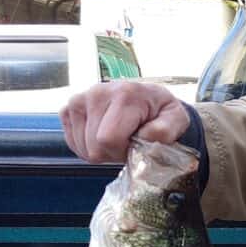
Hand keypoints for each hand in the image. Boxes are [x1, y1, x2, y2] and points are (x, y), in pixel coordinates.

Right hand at [60, 82, 189, 162]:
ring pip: (82, 147)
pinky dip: (88, 146)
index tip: (135, 146)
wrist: (148, 98)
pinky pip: (72, 142)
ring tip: (117, 137)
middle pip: (94, 147)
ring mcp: (79, 99)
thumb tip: (146, 136)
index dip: (122, 152)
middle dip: (112, 153)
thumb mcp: (176, 119)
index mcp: (124, 95)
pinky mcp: (69, 108)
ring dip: (101, 151)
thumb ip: (165, 130)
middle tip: (128, 143)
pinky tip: (103, 136)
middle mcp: (97, 93)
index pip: (108, 139)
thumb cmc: (161, 111)